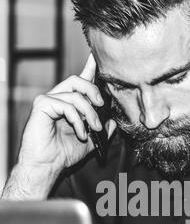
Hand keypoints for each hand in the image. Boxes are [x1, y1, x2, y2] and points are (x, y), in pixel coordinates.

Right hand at [19, 54, 116, 173]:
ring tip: (94, 128)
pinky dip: (77, 120)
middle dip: (94, 92)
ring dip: (90, 112)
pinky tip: (81, 133)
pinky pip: (65, 105)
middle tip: (102, 106)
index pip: (80, 81)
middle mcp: (57, 98)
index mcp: (68, 103)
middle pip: (77, 80)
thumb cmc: (64, 154)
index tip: (97, 57)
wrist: (48, 166)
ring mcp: (48, 100)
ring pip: (74, 93)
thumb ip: (101, 129)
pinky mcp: (41, 105)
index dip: (90, 67)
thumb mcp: (90, 141)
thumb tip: (113, 121)